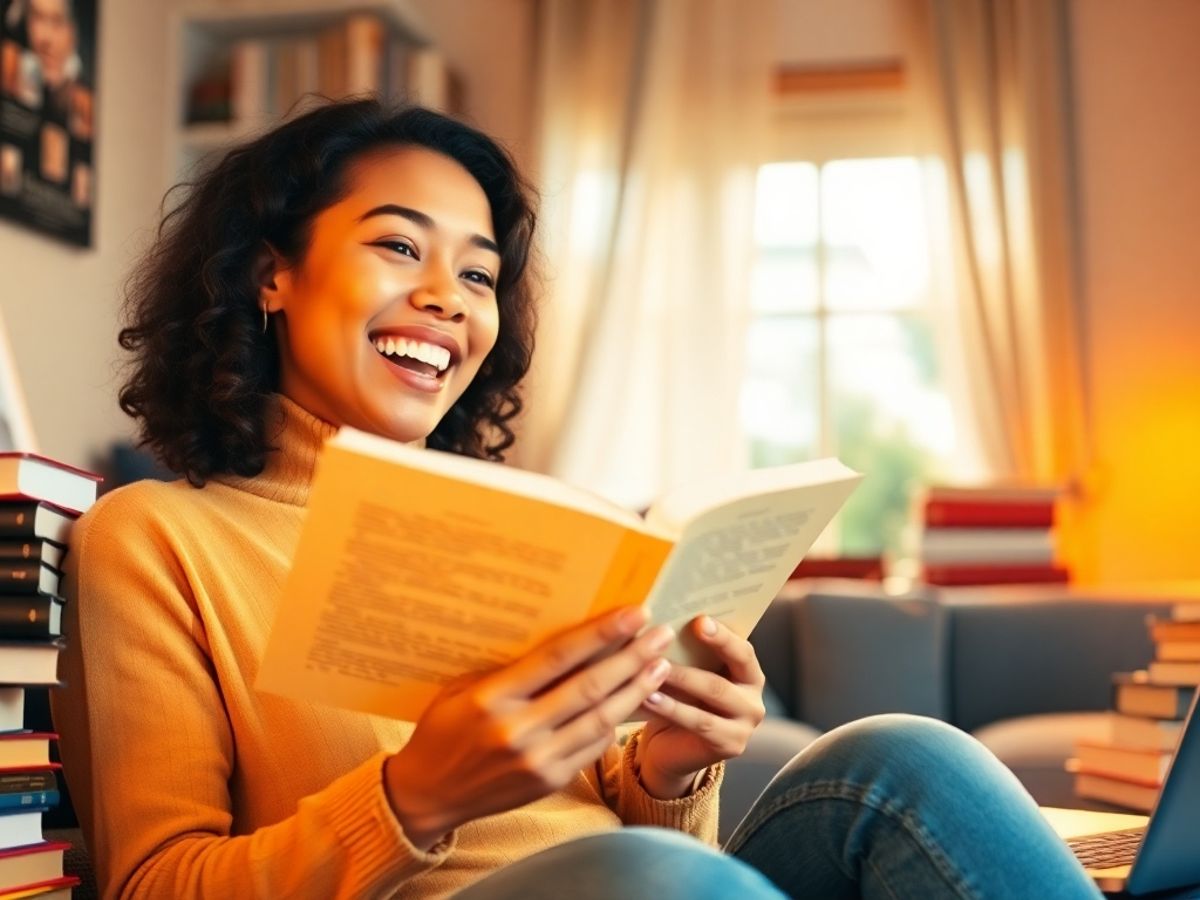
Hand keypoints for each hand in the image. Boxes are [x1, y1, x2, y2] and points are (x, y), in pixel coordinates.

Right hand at [384, 605, 673, 849]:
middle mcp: (518, 730)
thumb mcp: (461, 688)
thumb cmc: (442, 730)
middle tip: (660, 634)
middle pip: (589, 687)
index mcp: (492, 698)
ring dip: (636, 689)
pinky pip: (593, 747)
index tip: (633, 614)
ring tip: (661, 665)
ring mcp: (537, 760)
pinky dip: (617, 722)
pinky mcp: (550, 781)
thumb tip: (562, 638)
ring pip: (601, 719)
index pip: (558, 658)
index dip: (601, 633)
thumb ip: (508, 669)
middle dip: (632, 657)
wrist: (427, 794)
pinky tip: (635, 700)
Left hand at [634, 616, 765, 799]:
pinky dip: (672, 709)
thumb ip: (687, 652)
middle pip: (724, 679)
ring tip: (650, 671)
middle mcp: (753, 701)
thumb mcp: (688, 673)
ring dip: (679, 682)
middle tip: (661, 650)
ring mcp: (745, 727)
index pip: (742, 652)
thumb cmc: (681, 700)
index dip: (723, 636)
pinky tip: (649, 698)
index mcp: (749, 674)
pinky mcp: (730, 746)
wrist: (673, 748)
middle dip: (690, 665)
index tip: (699, 620)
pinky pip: (699, 723)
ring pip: (711, 699)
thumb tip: (662, 624)